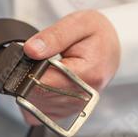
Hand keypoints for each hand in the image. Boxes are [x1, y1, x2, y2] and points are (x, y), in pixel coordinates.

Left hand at [21, 10, 120, 124]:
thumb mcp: (78, 23)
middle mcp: (84, 97)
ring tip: (45, 69)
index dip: (29, 70)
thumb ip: (54, 36)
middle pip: (37, 96)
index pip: (44, 83)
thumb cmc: (96, 35)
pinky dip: (31, 99)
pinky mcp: (66, 113)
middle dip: (28, 77)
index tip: (31, 57)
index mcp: (89, 74)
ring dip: (29, 87)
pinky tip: (42, 82)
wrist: (109, 47)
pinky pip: (36, 113)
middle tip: (39, 59)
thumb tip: (31, 50)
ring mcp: (74, 108)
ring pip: (34, 106)